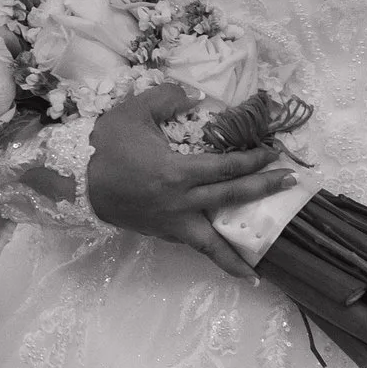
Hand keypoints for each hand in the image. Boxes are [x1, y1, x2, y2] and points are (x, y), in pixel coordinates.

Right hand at [83, 78, 291, 278]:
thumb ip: (167, 99)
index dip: (254, 161)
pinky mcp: (163, 233)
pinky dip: (213, 257)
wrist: (75, 182)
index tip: (274, 154)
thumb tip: (194, 97)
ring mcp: (171, 222)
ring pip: (211, 243)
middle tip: (291, 183)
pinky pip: (194, 246)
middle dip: (264, 190)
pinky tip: (230, 265)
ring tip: (261, 270)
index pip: (227, 168)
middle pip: (231, 198)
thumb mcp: (134, 111)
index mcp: (176, 172)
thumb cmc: (106, 146)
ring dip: (238, 254)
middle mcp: (180, 202)